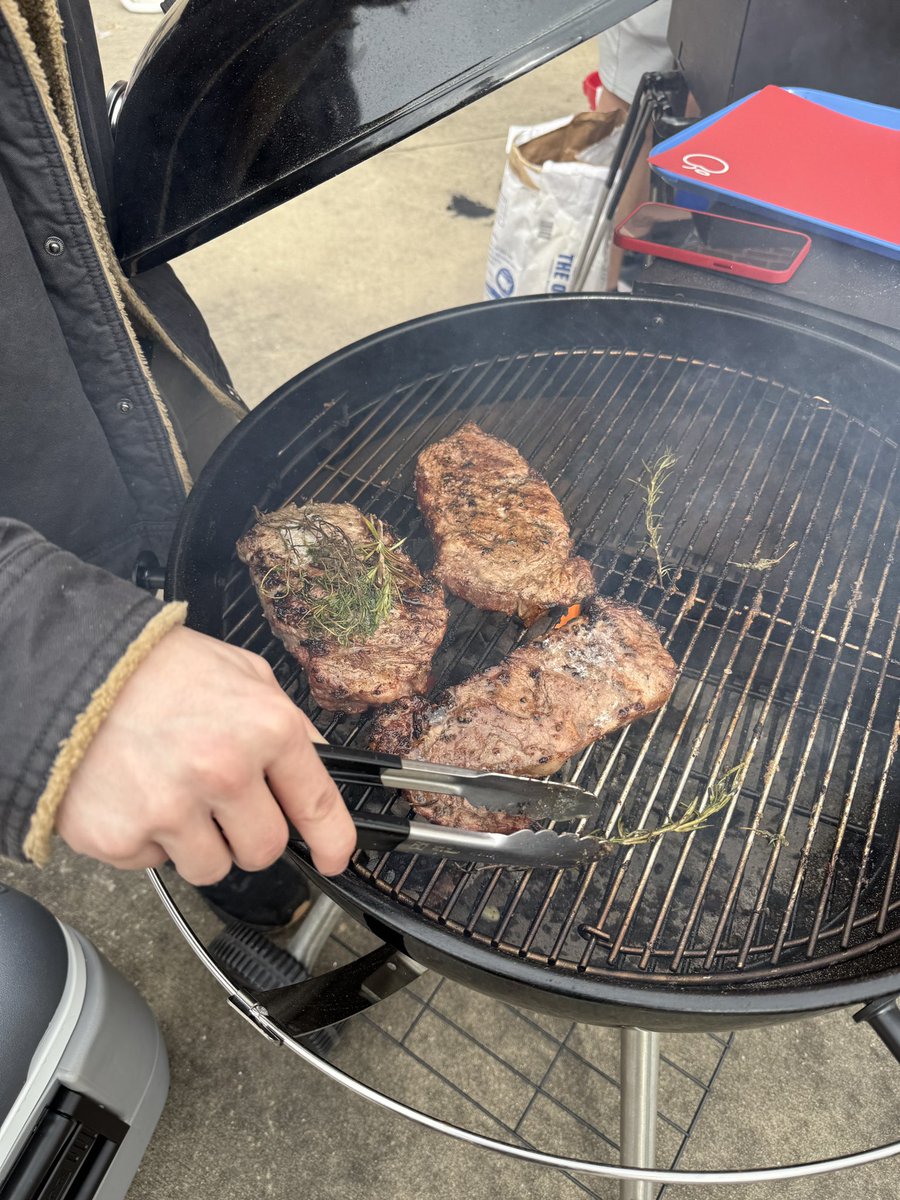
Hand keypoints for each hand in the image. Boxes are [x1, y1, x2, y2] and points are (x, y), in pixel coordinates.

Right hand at [55, 626, 356, 883]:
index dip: (332, 841)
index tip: (334, 857)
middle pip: (264, 849)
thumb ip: (286, 720)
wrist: (71, 669)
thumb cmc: (157, 668)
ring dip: (198, 843)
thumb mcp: (243, 672)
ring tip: (172, 793)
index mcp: (265, 728)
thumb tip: (317, 762)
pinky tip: (136, 795)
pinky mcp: (122, 837)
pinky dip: (147, 839)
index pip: (316, 804)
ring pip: (211, 868)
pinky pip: (153, 864)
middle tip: (220, 802)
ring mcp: (171, 809)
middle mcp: (223, 771)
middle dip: (248, 835)